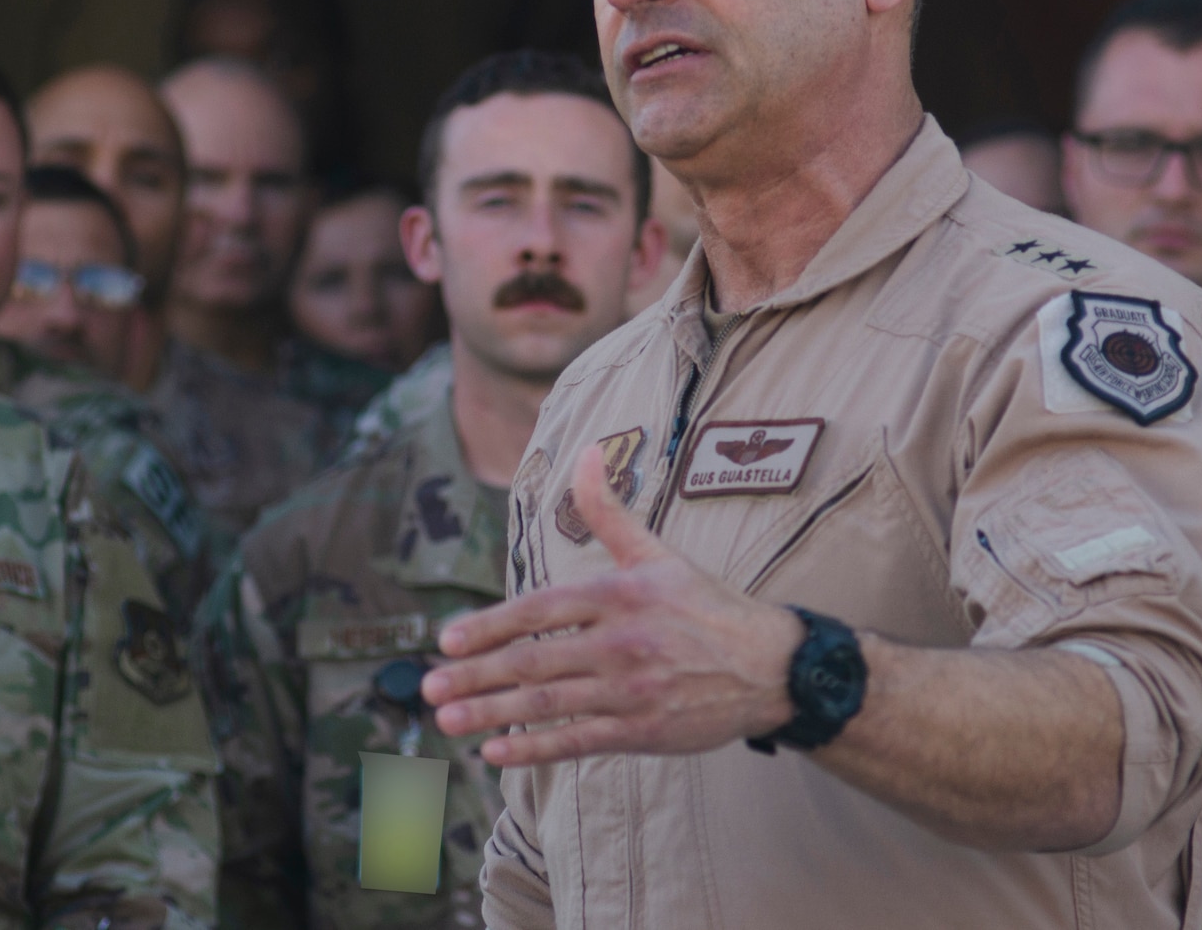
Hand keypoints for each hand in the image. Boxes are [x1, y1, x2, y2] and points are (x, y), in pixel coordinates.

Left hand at [420, 443, 804, 766]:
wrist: (770, 665)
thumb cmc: (706, 605)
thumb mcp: (657, 553)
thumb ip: (608, 508)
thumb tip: (587, 449)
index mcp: (620, 594)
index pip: (541, 610)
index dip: (490, 625)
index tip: (447, 640)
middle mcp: (622, 642)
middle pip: (534, 662)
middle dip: (476, 676)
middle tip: (430, 686)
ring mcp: (632, 690)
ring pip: (548, 704)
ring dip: (491, 714)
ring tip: (446, 721)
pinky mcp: (643, 730)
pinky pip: (579, 740)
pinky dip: (535, 748)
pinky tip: (496, 751)